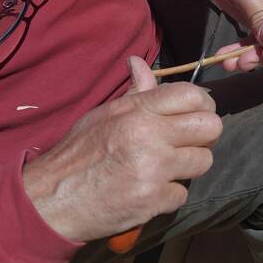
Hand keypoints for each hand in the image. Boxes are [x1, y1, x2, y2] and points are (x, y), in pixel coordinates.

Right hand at [23, 57, 221, 242]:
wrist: (50, 200)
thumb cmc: (78, 153)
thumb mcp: (104, 115)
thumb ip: (134, 93)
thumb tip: (140, 62)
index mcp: (137, 110)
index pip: (193, 95)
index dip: (202, 105)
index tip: (195, 115)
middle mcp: (149, 135)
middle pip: (211, 127)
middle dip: (205, 136)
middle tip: (188, 143)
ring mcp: (153, 169)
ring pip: (203, 161)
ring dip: (189, 167)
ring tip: (166, 168)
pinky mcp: (153, 199)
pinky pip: (183, 193)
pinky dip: (169, 195)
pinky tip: (149, 191)